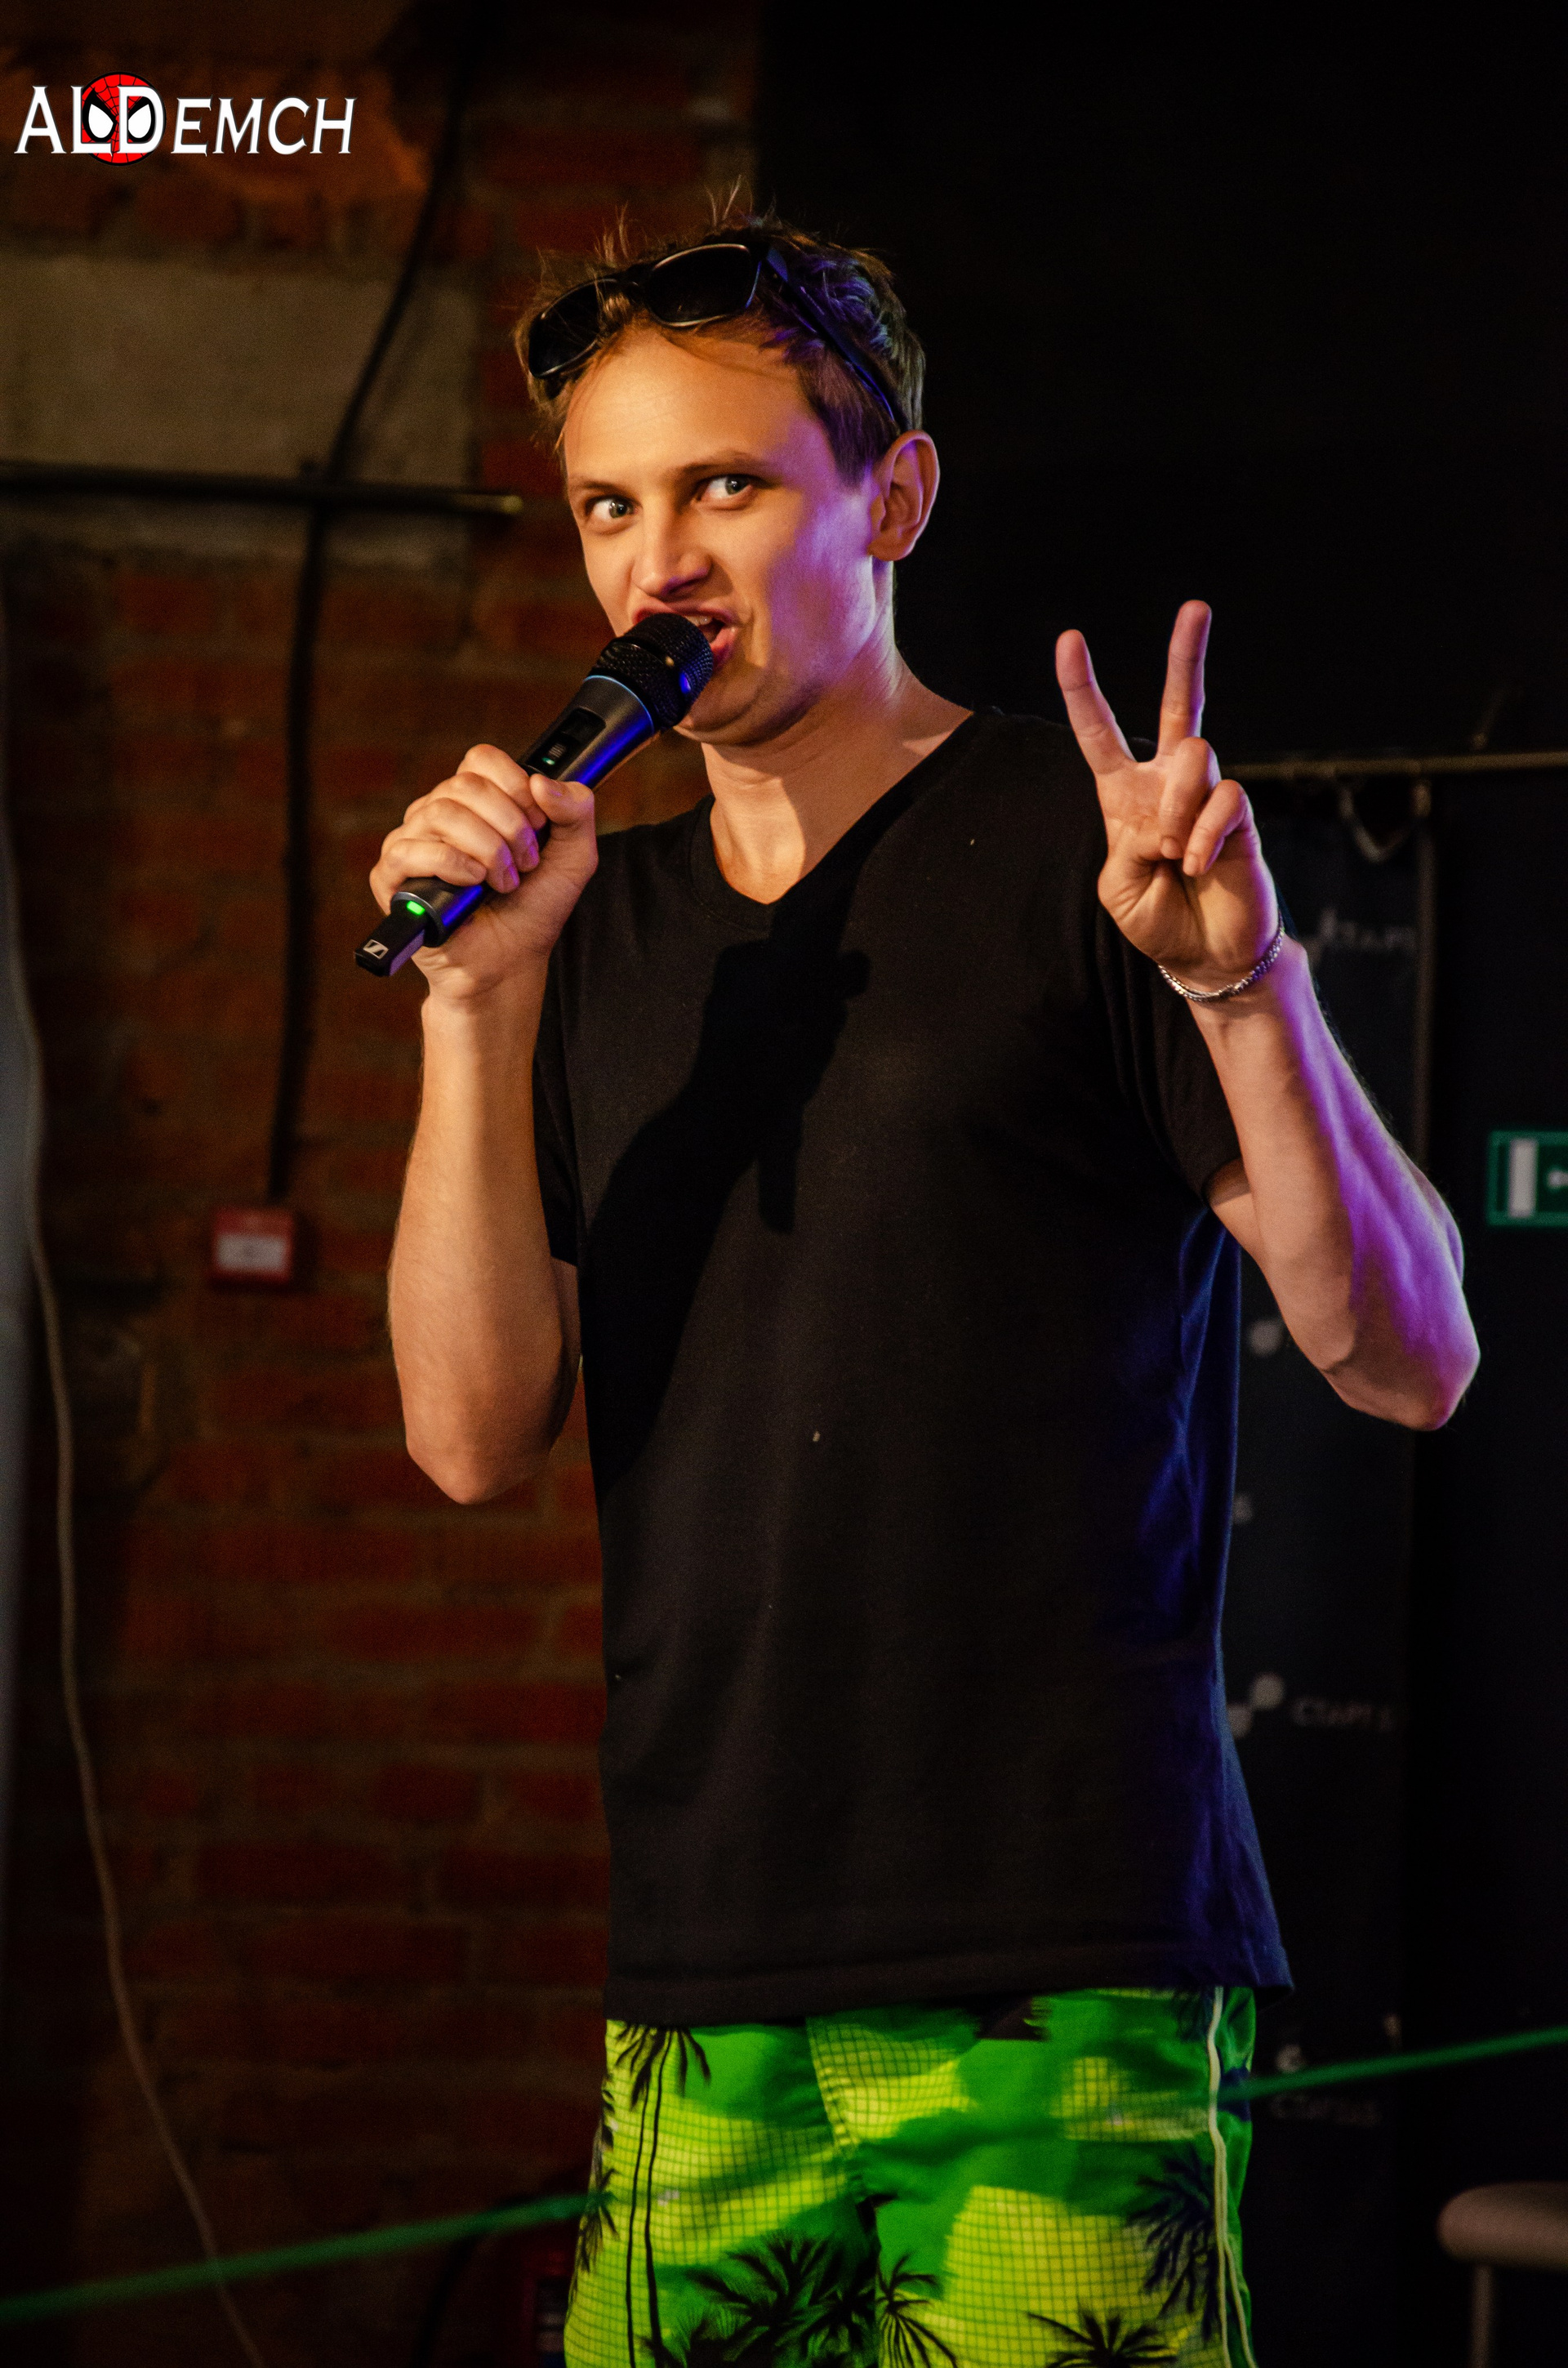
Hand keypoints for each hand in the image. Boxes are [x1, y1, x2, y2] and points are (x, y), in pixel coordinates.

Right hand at [368, 744, 597, 1000]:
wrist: (512, 962)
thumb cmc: (534, 910)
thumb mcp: (574, 857)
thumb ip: (576, 811)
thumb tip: (542, 781)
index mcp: (474, 802)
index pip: (480, 760)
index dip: (514, 786)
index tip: (538, 823)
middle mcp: (438, 815)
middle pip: (464, 785)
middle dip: (509, 826)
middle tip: (526, 863)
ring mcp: (411, 843)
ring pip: (441, 813)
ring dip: (486, 849)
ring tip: (504, 883)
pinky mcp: (391, 877)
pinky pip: (409, 849)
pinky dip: (451, 864)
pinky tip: (473, 885)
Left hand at [1055, 600, 1277, 991]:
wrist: (1205, 957)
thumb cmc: (1158, 921)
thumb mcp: (1118, 887)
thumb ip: (1129, 844)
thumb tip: (1169, 811)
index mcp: (1125, 798)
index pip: (1099, 734)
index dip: (1083, 689)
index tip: (1069, 640)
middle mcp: (1169, 786)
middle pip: (1181, 706)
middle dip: (1187, 655)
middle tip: (1195, 607)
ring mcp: (1209, 797)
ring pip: (1194, 757)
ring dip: (1176, 809)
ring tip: (1175, 856)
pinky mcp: (1242, 817)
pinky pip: (1223, 800)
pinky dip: (1203, 836)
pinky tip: (1198, 865)